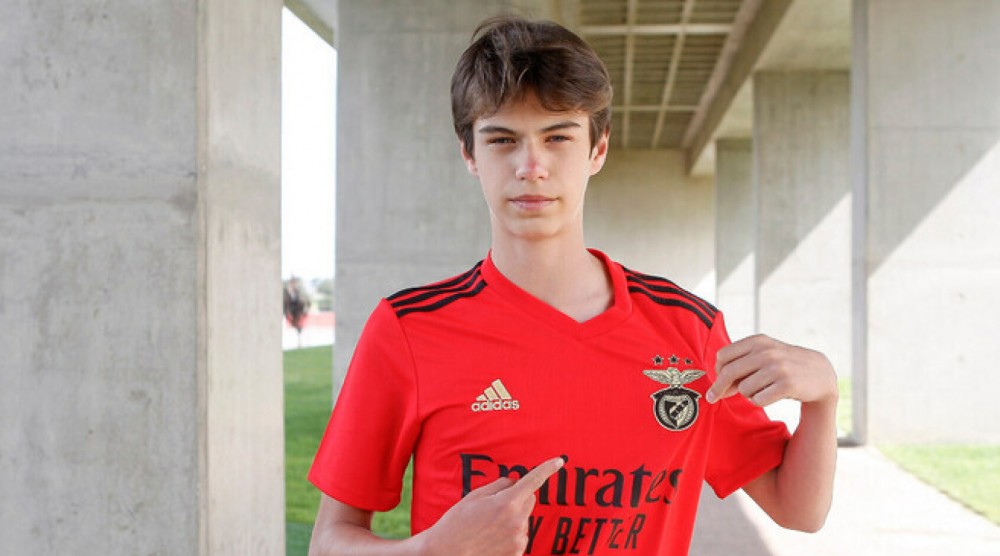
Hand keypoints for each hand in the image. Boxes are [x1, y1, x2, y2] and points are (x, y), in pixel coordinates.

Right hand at [419, 456, 563, 555]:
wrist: (446, 554)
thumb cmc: (456, 523)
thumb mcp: (474, 497)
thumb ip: (498, 486)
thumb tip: (514, 482)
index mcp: (506, 503)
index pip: (533, 480)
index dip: (547, 469)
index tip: (559, 461)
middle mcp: (517, 521)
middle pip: (529, 499)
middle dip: (518, 497)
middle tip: (495, 505)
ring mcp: (518, 539)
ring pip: (524, 519)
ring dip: (513, 518)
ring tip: (488, 528)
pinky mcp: (517, 553)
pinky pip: (520, 536)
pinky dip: (511, 534)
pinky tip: (492, 539)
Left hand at [706, 335, 836, 407]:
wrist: (820, 374)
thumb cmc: (784, 365)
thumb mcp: (764, 355)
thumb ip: (741, 366)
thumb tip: (716, 387)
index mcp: (758, 341)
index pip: (723, 356)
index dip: (716, 371)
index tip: (716, 382)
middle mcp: (766, 352)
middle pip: (729, 373)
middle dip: (718, 388)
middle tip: (712, 399)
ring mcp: (777, 368)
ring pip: (743, 389)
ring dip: (748, 394)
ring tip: (763, 389)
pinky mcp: (786, 385)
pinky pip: (757, 400)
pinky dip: (759, 401)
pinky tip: (771, 395)